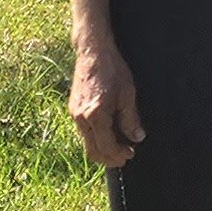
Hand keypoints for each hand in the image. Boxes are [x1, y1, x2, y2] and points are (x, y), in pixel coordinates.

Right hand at [68, 32, 143, 168]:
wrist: (92, 52)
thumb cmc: (112, 69)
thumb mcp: (128, 94)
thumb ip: (131, 119)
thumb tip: (137, 138)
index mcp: (95, 115)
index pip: (107, 147)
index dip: (119, 155)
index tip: (131, 154)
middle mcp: (81, 118)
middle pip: (93, 151)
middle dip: (110, 158)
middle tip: (126, 156)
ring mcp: (75, 114)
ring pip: (87, 142)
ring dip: (103, 149)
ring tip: (120, 145)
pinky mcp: (73, 109)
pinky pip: (84, 132)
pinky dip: (96, 138)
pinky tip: (109, 132)